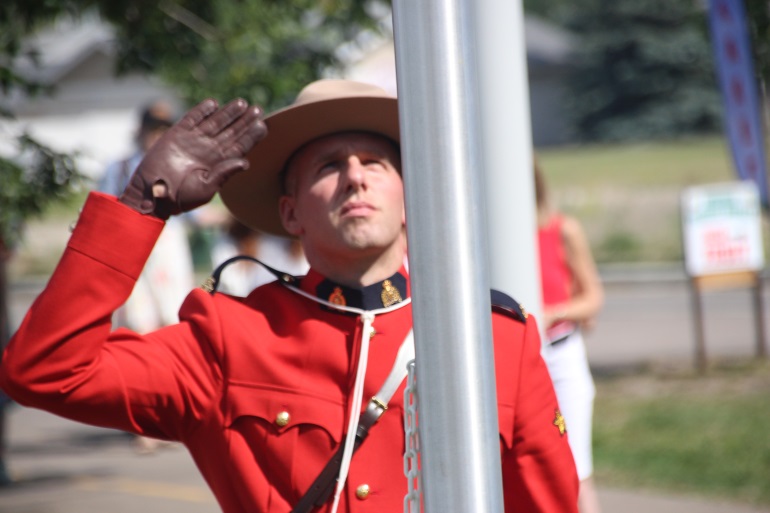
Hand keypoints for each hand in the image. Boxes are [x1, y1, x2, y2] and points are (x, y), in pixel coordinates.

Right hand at [120, 98, 266, 218]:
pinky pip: (192, 119)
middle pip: (231, 131)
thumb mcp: (206, 188)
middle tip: (257, 110)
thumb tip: (245, 162)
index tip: (263, 126)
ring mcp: (194, 140)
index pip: (239, 146)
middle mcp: (209, 150)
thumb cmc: (181, 198)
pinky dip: (201, 111)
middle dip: (244, 121)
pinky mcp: (177, 134)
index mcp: (219, 163)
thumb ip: (224, 174)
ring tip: (241, 103)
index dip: (251, 136)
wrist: (154, 195)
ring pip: (215, 122)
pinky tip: (213, 104)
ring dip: (228, 112)